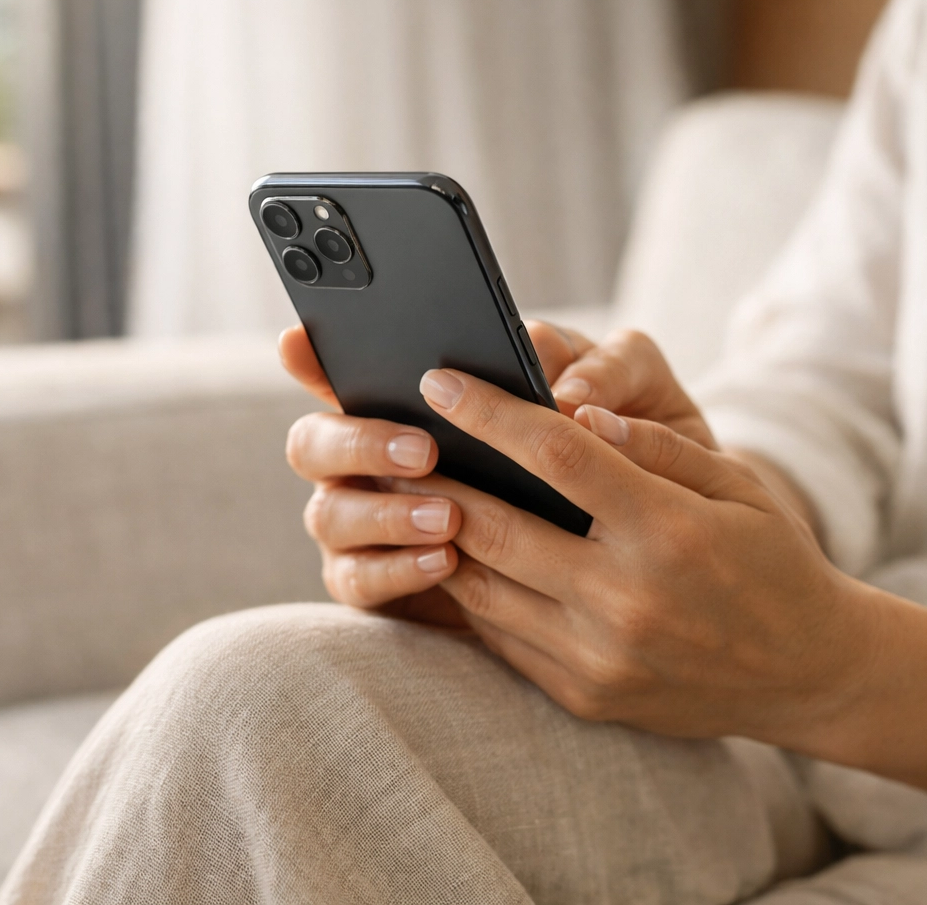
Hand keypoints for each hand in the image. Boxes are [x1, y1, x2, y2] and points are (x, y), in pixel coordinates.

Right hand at [279, 320, 595, 622]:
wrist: (629, 564)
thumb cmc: (614, 459)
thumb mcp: (620, 403)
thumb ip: (598, 371)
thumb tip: (559, 375)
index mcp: (403, 402)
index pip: (338, 372)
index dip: (308, 357)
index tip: (297, 341)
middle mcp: (364, 461)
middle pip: (311, 444)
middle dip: (359, 442)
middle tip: (423, 448)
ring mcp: (363, 526)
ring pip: (329, 515)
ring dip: (384, 512)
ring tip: (450, 517)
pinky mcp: (380, 585)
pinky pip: (358, 582)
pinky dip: (397, 570)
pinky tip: (446, 560)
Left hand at [405, 364, 872, 744]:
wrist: (807, 675)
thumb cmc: (771, 561)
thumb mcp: (737, 486)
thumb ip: (656, 447)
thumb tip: (579, 413)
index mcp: (668, 534)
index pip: (557, 456)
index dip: (490, 413)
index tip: (440, 380)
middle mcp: (625, 600)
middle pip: (497, 527)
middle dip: (437, 476)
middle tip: (393, 439)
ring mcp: (599, 658)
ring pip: (484, 588)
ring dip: (438, 537)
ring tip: (405, 494)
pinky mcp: (584, 696)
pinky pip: (502, 637)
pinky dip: (472, 592)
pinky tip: (452, 554)